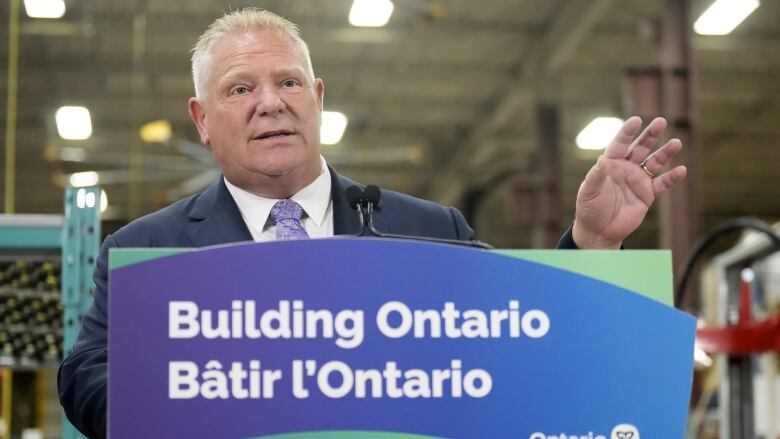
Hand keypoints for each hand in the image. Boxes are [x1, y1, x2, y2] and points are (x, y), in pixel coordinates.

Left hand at [573, 116, 686, 248]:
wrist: (599, 230)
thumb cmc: (589, 208)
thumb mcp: (589, 192)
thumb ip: (596, 176)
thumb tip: (602, 160)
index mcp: (610, 164)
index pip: (620, 144)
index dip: (627, 132)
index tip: (636, 120)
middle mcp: (626, 168)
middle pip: (640, 147)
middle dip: (650, 135)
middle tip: (661, 121)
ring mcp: (638, 180)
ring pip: (654, 162)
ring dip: (665, 153)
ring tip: (676, 142)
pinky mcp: (647, 194)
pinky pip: (662, 184)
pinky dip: (672, 178)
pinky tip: (681, 170)